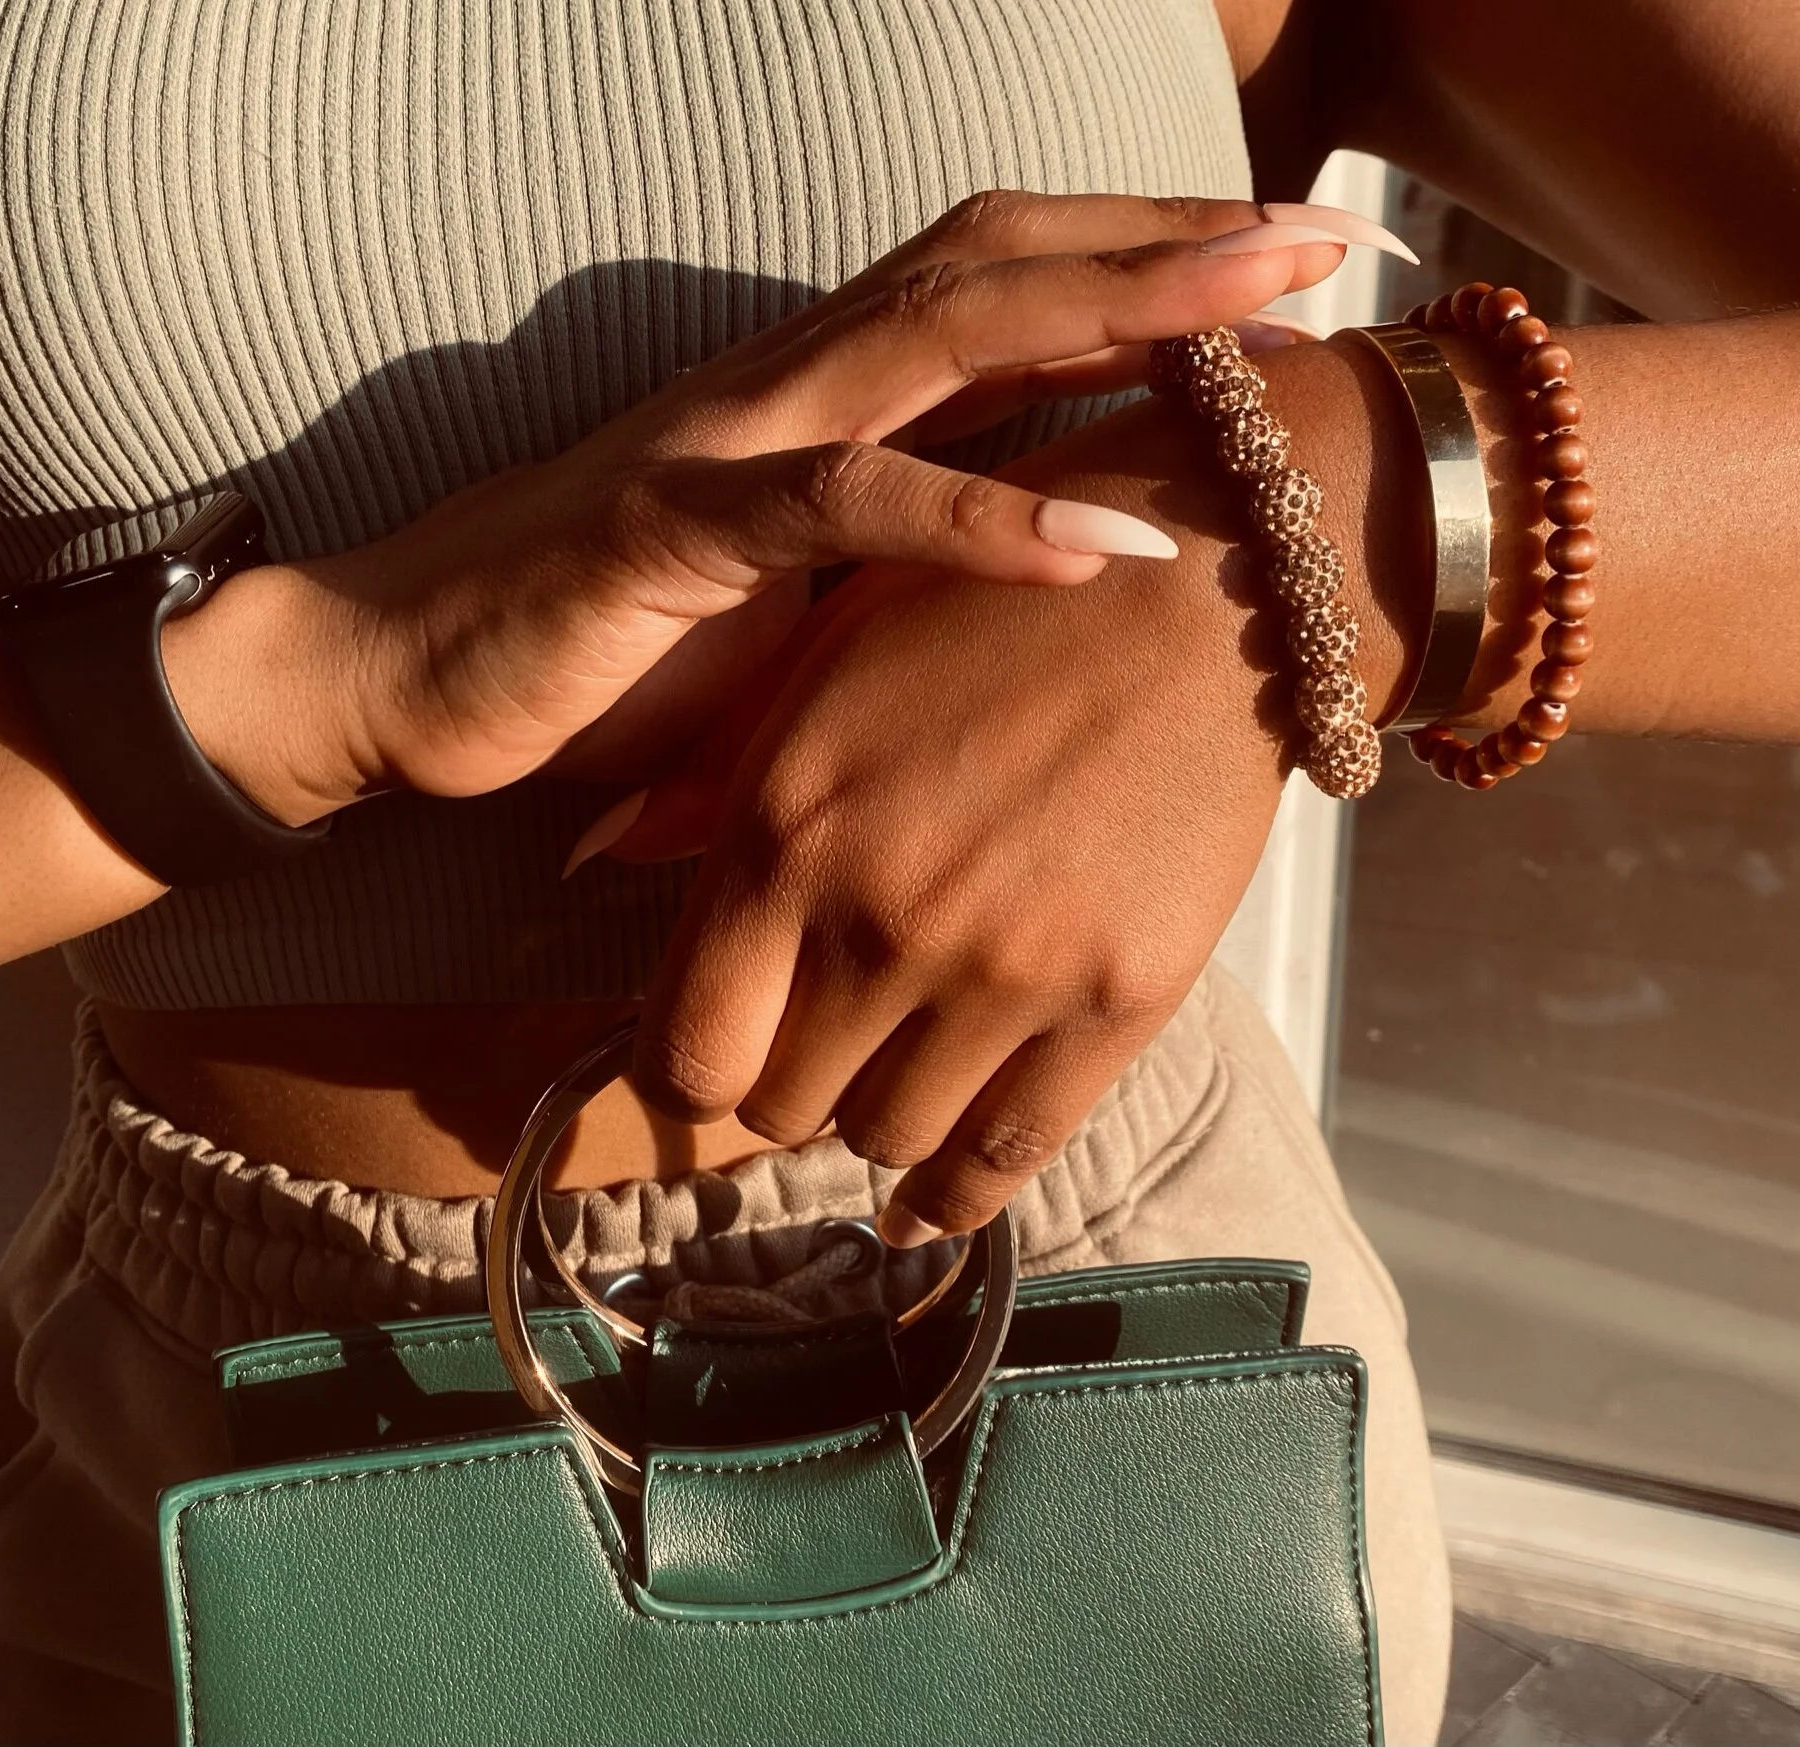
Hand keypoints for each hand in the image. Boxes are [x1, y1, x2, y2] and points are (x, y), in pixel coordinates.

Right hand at [173, 194, 1363, 822]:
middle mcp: (783, 384)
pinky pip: (843, 507)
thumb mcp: (782, 607)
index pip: (1000, 281)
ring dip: (1111, 319)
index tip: (1287, 265)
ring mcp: (726, 442)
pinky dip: (979, 516)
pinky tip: (1101, 545)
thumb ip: (894, 574)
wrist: (392, 676)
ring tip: (1259, 326)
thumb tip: (1036, 596)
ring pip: (939, 337)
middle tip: (1325, 241)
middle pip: (999, 261)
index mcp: (814, 395)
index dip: (1146, 256)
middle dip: (1170, 245)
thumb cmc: (592, 648)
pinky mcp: (668, 531)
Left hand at [598, 338, 1414, 1241]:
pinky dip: (954, 1198)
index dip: (687, 1071)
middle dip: (783, 1091)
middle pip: (780, 1109)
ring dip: (872, 1124)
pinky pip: (1008, 1156)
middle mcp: (881, 918)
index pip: (684, 1049)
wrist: (1198, 595)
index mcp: (786, 832)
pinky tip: (927, 1204)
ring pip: (885, 1139)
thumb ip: (709, 784)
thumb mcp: (820, 673)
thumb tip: (601, 855)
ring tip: (886, 1079)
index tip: (713, 1054)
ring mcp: (1004, 970)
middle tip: (811, 1054)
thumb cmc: (989, 616)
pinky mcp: (1116, 1001)